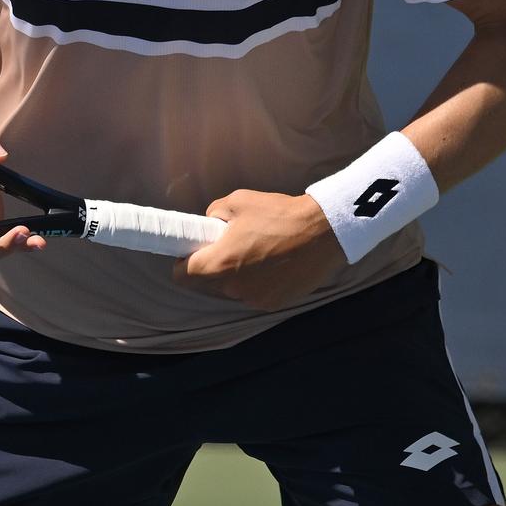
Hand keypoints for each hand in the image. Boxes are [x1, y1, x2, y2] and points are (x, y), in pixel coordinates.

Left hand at [172, 189, 346, 310]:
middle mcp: (234, 288)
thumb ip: (213, 214)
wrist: (323, 232)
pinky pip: (253, 295)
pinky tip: (272, 263)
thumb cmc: (279, 214)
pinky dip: (256, 283)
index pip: (181, 275)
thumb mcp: (237, 201)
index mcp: (219, 264)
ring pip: (230, 291)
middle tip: (227, 246)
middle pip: (205, 286)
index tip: (192, 250)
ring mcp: (255, 300)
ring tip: (256, 252)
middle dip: (210, 268)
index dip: (183, 262)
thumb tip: (208, 225)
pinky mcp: (274, 304)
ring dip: (234, 277)